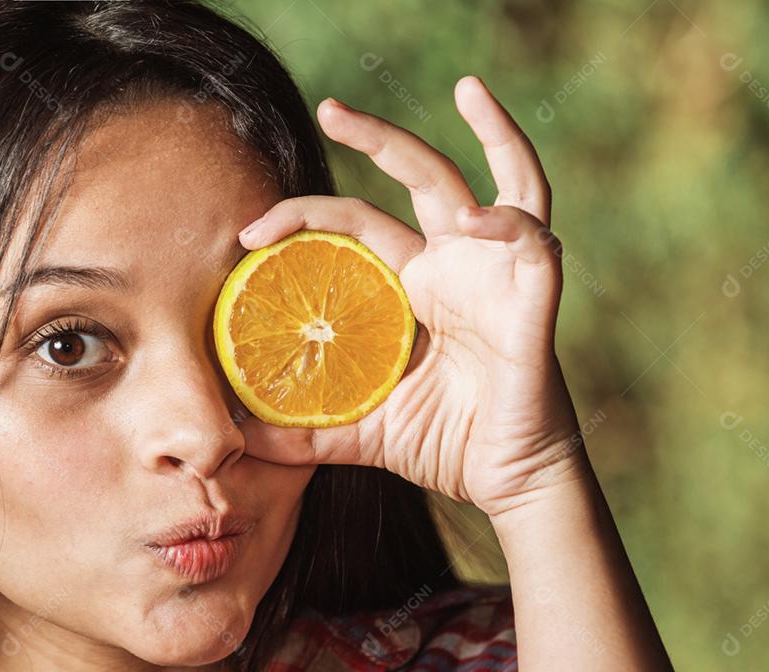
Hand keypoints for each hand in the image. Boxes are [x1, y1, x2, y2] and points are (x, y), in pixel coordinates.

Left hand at [235, 76, 586, 516]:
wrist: (508, 483)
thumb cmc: (445, 444)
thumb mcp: (359, 430)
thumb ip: (301, 428)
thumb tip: (234, 434)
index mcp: (414, 285)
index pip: (356, 224)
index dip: (304, 217)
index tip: (249, 233)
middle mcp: (457, 265)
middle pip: (425, 177)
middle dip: (381, 138)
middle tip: (330, 107)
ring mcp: (499, 275)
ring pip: (506, 183)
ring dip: (496, 134)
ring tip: (470, 90)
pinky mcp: (534, 300)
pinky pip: (533, 244)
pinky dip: (507, 226)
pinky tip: (471, 222)